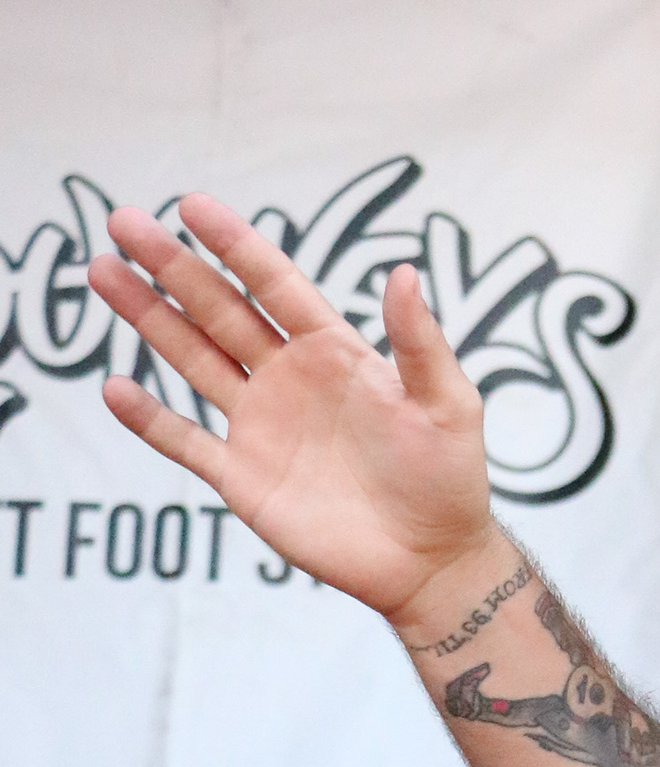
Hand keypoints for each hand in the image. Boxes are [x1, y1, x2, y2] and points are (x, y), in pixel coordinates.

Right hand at [89, 191, 496, 623]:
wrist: (430, 561)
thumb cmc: (449, 478)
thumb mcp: (448, 404)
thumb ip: (420, 343)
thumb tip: (403, 272)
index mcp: (334, 351)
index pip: (275, 284)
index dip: (235, 245)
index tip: (191, 205)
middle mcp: (289, 378)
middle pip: (219, 311)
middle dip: (172, 267)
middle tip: (124, 221)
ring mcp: (261, 426)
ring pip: (192, 360)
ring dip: (149, 318)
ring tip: (103, 272)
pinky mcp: (243, 478)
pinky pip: (186, 441)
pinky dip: (150, 418)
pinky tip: (115, 388)